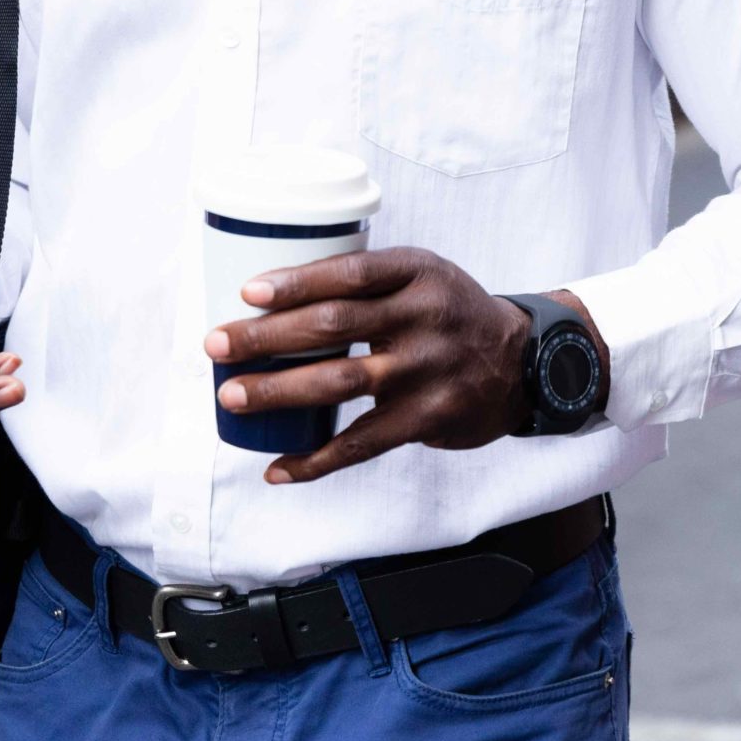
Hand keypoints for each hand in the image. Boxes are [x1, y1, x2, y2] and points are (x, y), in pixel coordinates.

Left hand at [202, 246, 603, 484]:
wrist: (525, 363)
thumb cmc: (450, 313)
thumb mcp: (422, 276)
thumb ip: (365, 282)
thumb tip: (271, 298)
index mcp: (416, 272)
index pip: (349, 273)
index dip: (297, 281)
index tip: (248, 292)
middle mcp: (422, 317)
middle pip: (333, 325)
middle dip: (267, 336)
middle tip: (215, 345)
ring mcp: (426, 370)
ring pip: (339, 382)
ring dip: (278, 391)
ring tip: (231, 396)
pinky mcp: (428, 418)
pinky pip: (362, 443)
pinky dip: (316, 460)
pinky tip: (278, 467)